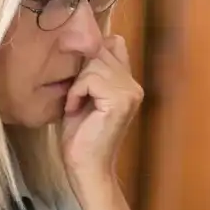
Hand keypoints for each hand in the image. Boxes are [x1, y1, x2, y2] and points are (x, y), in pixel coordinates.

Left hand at [61, 35, 142, 189]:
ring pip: (94, 64)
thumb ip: (92, 71)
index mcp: (129, 83)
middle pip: (101, 51)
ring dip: (77, 84)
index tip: (79, 78)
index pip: (114, 44)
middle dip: (81, 72)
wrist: (86, 167)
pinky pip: (90, 79)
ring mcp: (130, 92)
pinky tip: (75, 110)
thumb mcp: (85, 94)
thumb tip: (85, 42)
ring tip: (76, 105)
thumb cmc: (81, 136)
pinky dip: (76, 93)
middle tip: (76, 98)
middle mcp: (134, 85)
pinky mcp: (120, 100)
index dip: (93, 53)